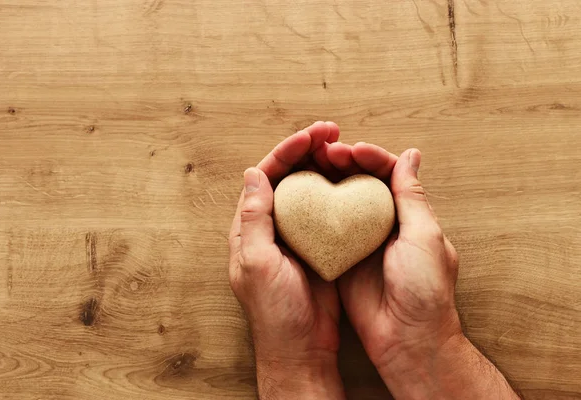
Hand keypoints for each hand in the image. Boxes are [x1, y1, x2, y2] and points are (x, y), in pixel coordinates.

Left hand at [228, 121, 345, 399]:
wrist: (301, 347)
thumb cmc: (275, 311)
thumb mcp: (257, 263)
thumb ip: (254, 218)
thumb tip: (253, 173)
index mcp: (252, 226)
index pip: (267, 176)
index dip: (288, 151)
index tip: (311, 135)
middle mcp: (274, 225)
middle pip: (290, 176)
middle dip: (309, 149)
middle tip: (333, 130)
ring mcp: (298, 234)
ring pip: (311, 189)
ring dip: (326, 165)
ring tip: (346, 147)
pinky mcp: (320, 246)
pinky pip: (330, 210)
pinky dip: (340, 191)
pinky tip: (355, 180)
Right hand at [333, 146, 518, 399]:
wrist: (407, 339)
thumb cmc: (425, 290)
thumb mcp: (423, 236)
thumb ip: (412, 196)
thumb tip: (411, 154)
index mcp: (408, 214)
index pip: (388, 174)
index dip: (370, 157)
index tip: (350, 149)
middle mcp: (383, 223)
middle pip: (361, 183)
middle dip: (344, 163)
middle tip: (325, 151)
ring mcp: (361, 240)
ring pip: (342, 201)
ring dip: (328, 181)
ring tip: (311, 165)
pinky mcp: (342, 257)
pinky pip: (327, 229)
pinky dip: (316, 211)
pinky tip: (302, 197)